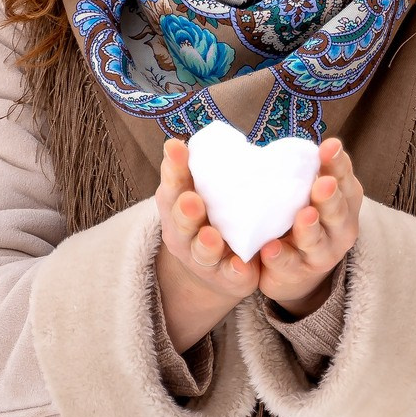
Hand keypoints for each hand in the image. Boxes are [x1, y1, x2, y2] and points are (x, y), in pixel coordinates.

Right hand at [154, 137, 257, 350]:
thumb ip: (198, 169)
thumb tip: (192, 138)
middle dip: (185, 212)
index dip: (173, 168)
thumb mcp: (200, 191)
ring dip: (206, 244)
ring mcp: (204, 259)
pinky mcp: (227, 278)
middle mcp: (184, 234)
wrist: (216, 267)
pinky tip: (243, 267)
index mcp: (177, 206)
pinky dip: (235, 271)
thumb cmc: (209, 216)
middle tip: (192, 200)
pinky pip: (230, 276)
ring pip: (202, 253)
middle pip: (181, 224)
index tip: (176, 147)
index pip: (172, 185)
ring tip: (211, 236)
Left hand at [256, 138, 360, 317]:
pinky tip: (269, 249)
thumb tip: (288, 141)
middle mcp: (340, 227)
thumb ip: (306, 171)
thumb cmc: (304, 216)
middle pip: (337, 211)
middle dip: (329, 197)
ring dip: (310, 228)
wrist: (298, 270)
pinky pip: (289, 264)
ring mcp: (321, 252)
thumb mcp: (309, 193)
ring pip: (317, 241)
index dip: (337, 163)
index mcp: (344, 199)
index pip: (344, 178)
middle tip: (321, 183)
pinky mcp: (298, 272)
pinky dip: (280, 256)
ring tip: (304, 215)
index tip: (329, 146)